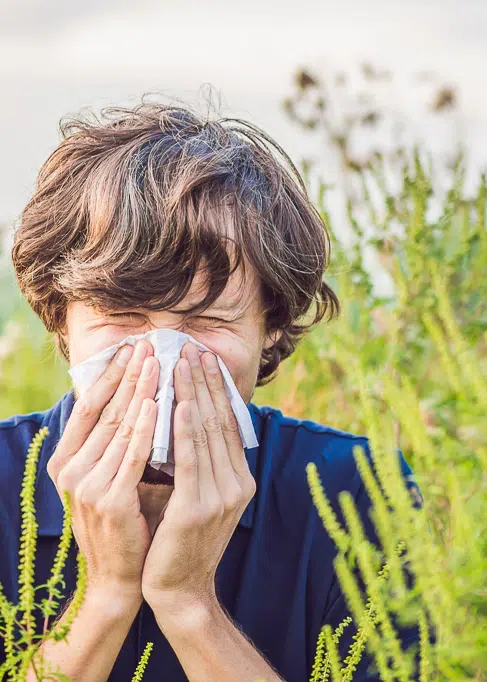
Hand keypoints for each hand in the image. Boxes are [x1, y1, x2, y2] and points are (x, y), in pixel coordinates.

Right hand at [47, 339, 159, 602]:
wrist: (122, 576)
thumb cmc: (124, 521)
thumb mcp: (111, 476)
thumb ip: (118, 443)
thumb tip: (139, 399)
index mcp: (68, 461)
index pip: (89, 407)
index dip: (110, 376)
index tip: (130, 348)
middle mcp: (71, 470)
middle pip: (105, 411)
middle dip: (129, 375)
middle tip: (147, 344)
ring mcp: (87, 486)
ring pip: (120, 427)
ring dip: (141, 392)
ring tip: (157, 362)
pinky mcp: (110, 501)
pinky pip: (132, 456)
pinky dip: (145, 428)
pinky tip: (157, 403)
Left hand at [141, 342, 256, 618]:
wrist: (179, 590)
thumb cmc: (181, 540)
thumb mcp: (198, 495)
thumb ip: (200, 462)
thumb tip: (189, 419)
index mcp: (239, 479)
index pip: (227, 424)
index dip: (215, 389)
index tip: (203, 358)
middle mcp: (237, 484)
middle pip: (219, 422)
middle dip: (205, 382)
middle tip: (192, 347)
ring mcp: (222, 496)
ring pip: (206, 434)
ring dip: (194, 394)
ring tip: (182, 363)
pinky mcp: (199, 508)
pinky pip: (191, 459)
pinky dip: (186, 428)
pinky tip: (180, 402)